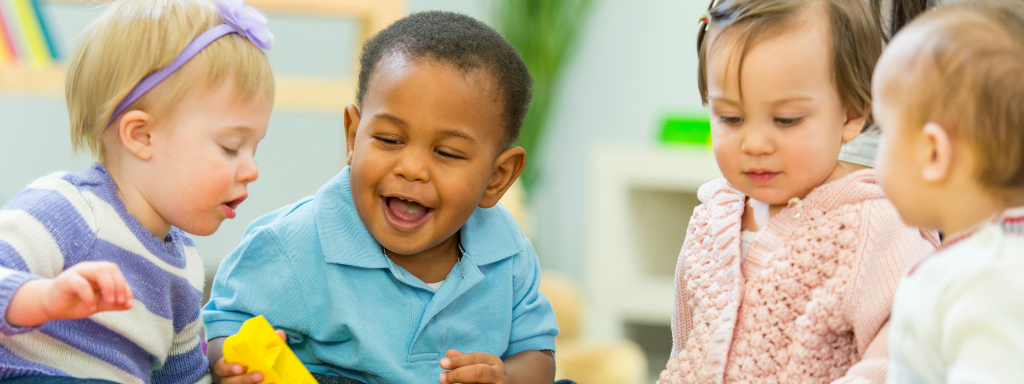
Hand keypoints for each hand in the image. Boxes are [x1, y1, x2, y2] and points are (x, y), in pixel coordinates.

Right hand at [6, 261, 133, 326]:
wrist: (50, 307)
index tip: (128, 304)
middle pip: (110, 268)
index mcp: (98, 272)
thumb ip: (112, 303)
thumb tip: (130, 305)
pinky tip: (90, 307)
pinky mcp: (65, 280)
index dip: (126, 288)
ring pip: (99, 271)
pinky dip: (89, 296)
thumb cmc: (74, 303)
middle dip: (119, 285)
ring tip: (110, 301)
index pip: (117, 274)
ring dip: (109, 286)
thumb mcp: (97, 304)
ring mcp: (77, 272)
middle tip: (118, 302)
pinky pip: (81, 283)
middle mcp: (89, 269)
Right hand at [214, 330, 286, 383]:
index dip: (228, 368)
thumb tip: (280, 334)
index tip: (240, 368)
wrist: (254, 372)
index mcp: (228, 365)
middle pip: (229, 382)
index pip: (221, 367)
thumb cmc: (252, 359)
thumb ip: (267, 343)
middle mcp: (229, 378)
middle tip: (259, 376)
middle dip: (244, 380)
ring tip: (268, 382)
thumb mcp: (256, 351)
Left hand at [439, 350, 506, 383]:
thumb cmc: (483, 375)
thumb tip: (448, 354)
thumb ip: (463, 360)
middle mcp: (499, 374)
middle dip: (458, 374)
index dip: (457, 361)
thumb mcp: (475, 364)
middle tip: (441, 377)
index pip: (474, 358)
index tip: (442, 363)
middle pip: (479, 372)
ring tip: (446, 383)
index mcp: (494, 361)